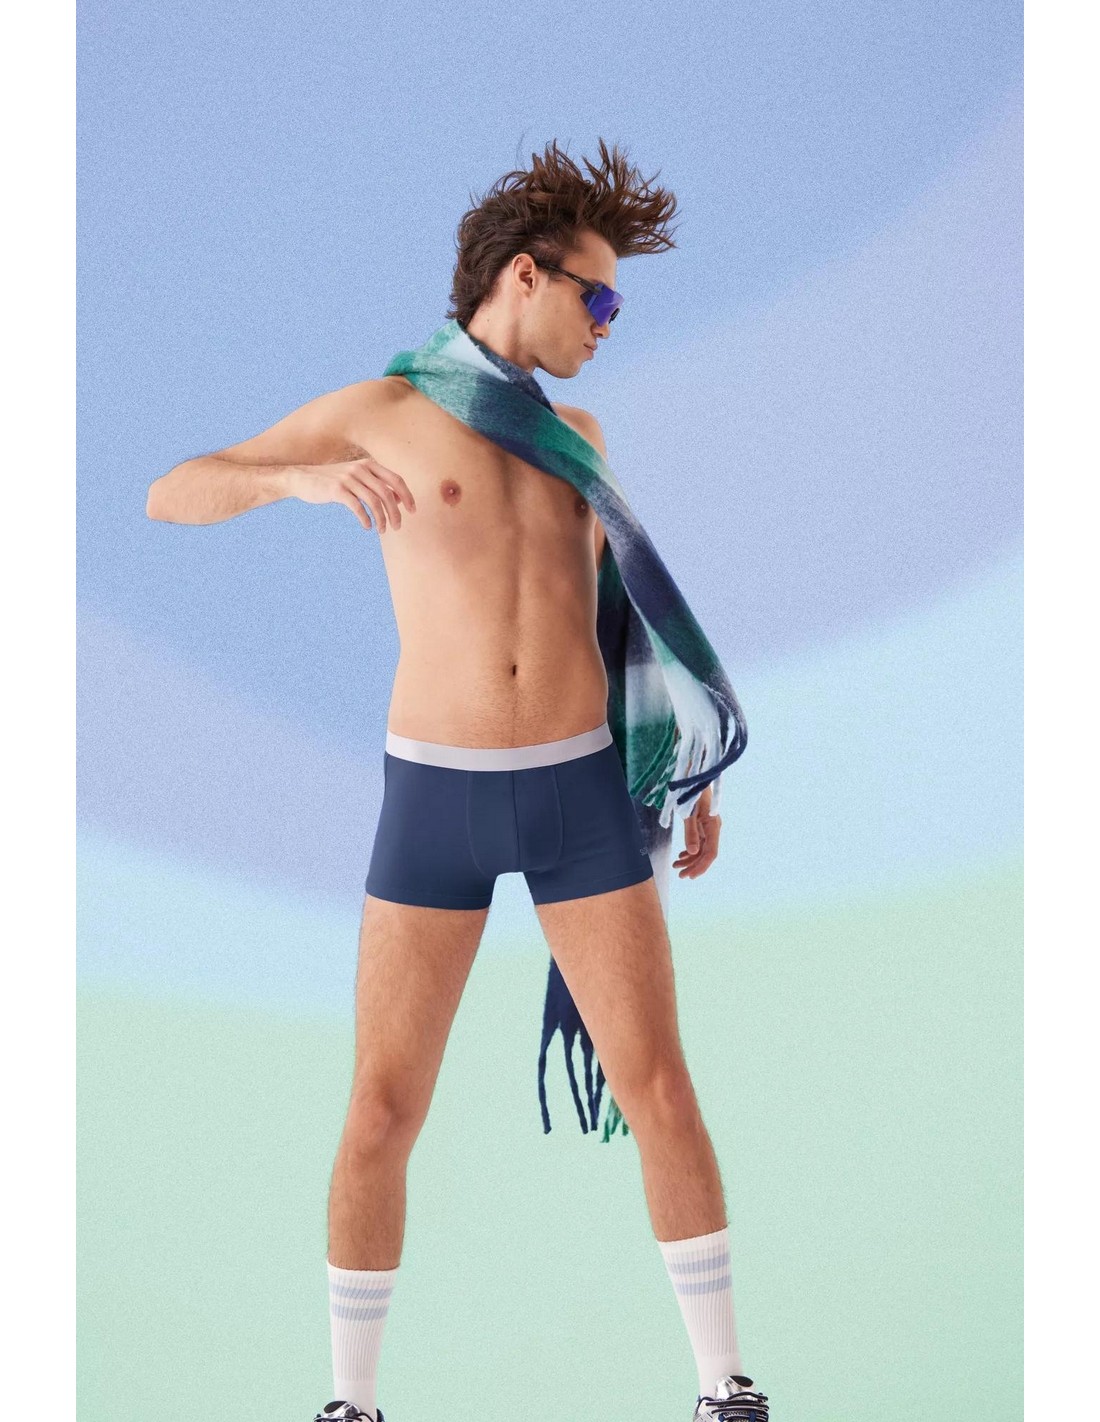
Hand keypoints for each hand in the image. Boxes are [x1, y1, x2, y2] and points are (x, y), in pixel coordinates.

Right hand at [287, 456, 415, 533]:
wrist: (303, 478)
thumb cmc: (333, 481)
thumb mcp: (357, 478)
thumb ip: (377, 485)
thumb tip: (399, 498)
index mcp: (369, 465)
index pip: (396, 480)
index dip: (407, 496)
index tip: (413, 511)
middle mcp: (360, 469)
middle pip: (387, 493)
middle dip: (396, 513)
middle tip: (397, 527)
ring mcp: (348, 478)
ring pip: (374, 502)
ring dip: (382, 519)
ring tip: (382, 530)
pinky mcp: (337, 490)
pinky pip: (358, 507)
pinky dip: (366, 519)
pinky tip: (367, 526)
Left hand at [673, 783, 720, 878]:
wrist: (694, 775)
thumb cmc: (691, 790)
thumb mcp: (688, 811)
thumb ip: (690, 832)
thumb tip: (692, 852)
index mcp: (713, 826)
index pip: (710, 853)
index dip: (701, 866)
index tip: (689, 876)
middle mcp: (713, 828)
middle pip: (706, 853)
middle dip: (693, 865)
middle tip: (680, 875)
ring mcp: (708, 826)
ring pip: (702, 849)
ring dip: (690, 859)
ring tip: (676, 865)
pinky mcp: (702, 823)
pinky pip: (699, 841)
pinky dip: (690, 849)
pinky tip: (681, 855)